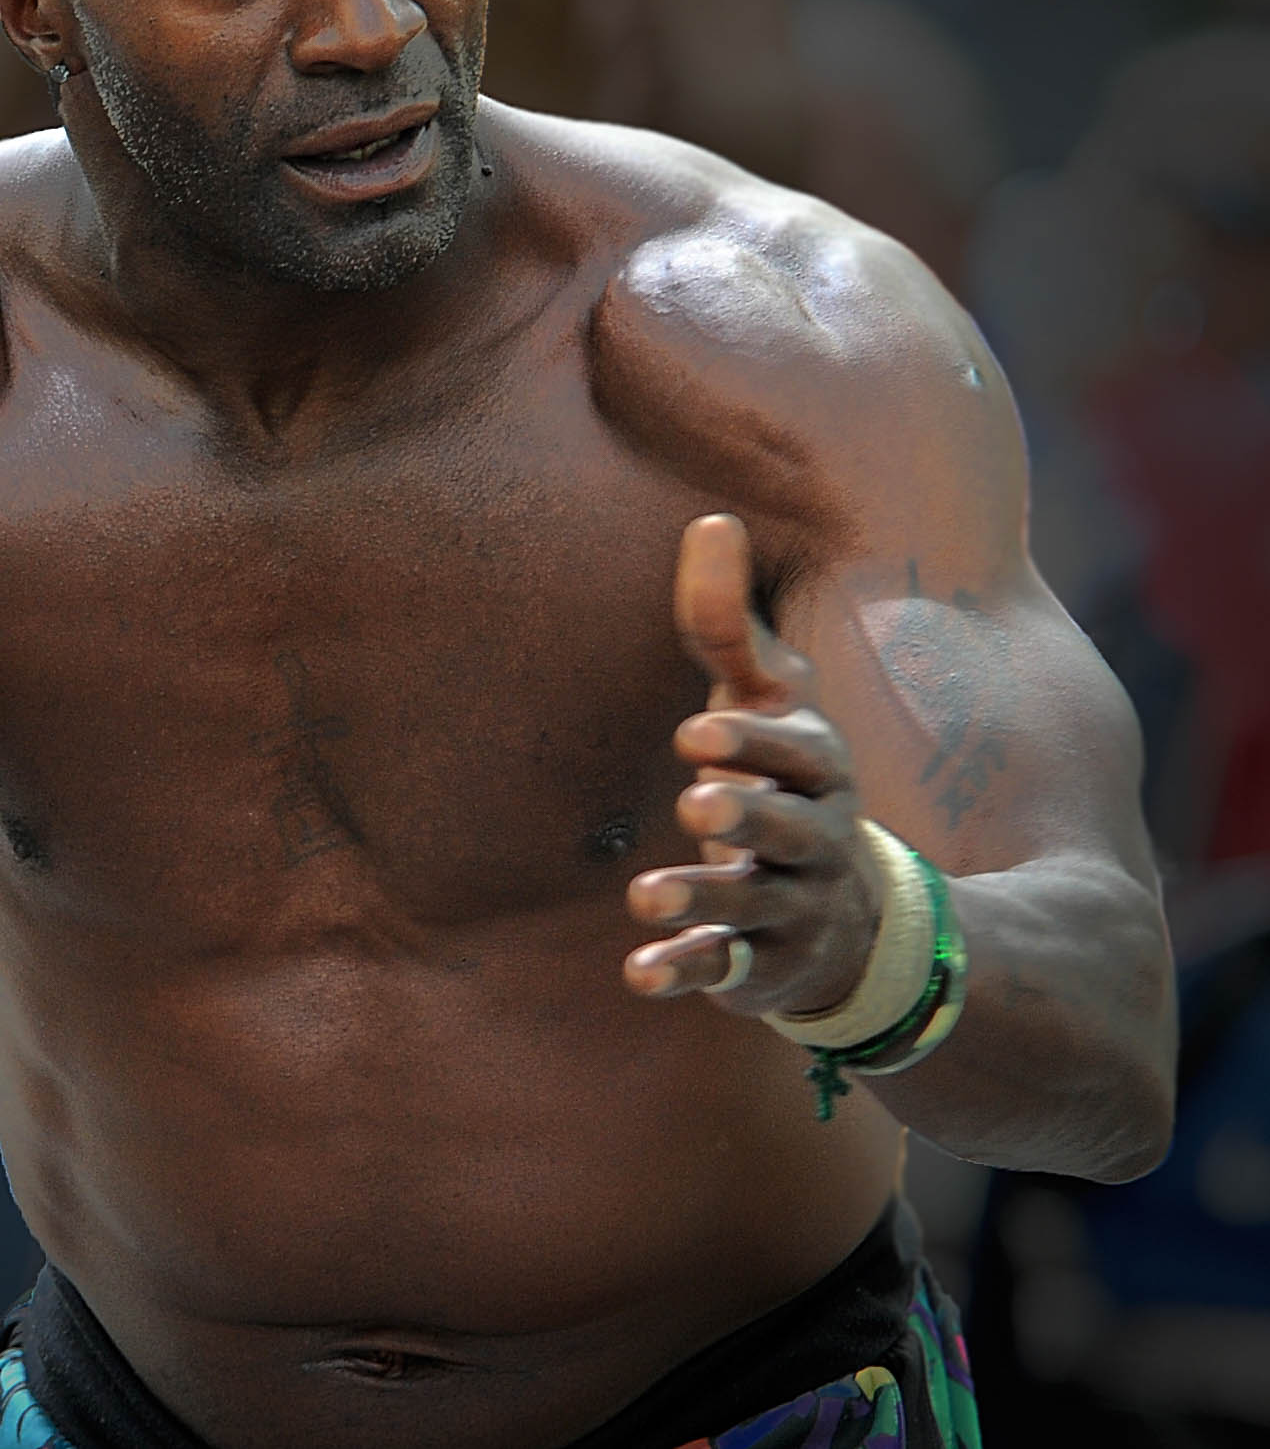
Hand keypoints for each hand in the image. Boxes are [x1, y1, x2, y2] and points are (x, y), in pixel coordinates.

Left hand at [623, 513, 878, 1016]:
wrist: (852, 918)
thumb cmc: (784, 778)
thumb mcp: (763, 702)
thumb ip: (726, 623)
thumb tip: (709, 518)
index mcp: (819, 769)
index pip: (800, 751)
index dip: (753, 742)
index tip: (696, 733)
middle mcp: (816, 838)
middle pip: (791, 826)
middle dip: (748, 812)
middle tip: (695, 800)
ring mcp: (792, 905)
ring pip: (754, 902)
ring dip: (702, 894)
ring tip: (644, 894)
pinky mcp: (760, 962)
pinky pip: (725, 966)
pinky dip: (685, 969)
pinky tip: (638, 972)